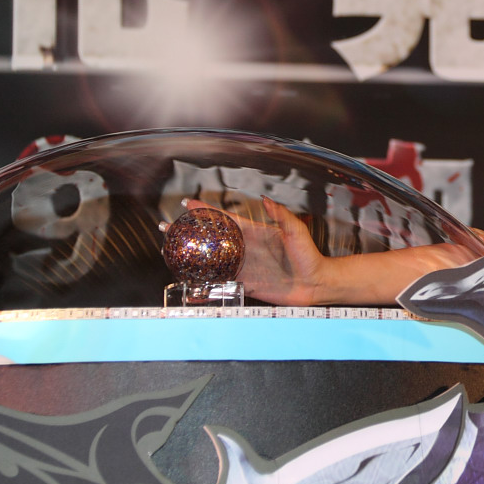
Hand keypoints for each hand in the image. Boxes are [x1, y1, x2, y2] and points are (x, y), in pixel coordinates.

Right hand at [164, 197, 328, 305]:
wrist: (315, 283)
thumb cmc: (309, 255)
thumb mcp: (296, 230)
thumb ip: (281, 215)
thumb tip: (265, 199)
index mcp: (255, 232)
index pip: (226, 219)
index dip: (207, 211)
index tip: (188, 203)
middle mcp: (245, 248)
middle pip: (213, 239)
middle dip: (191, 232)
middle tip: (169, 227)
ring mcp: (244, 266)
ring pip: (213, 260)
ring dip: (194, 256)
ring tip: (172, 251)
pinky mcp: (246, 284)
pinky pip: (222, 282)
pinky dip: (206, 281)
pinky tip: (190, 279)